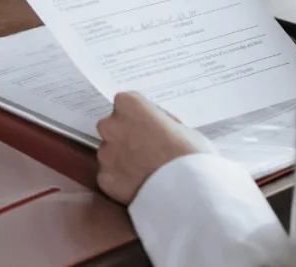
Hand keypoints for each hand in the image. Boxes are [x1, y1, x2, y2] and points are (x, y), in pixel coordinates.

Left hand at [95, 92, 215, 204]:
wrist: (188, 191)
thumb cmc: (191, 153)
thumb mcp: (181, 127)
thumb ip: (159, 123)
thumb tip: (155, 129)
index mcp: (129, 104)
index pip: (126, 105)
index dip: (139, 118)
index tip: (149, 129)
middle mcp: (110, 125)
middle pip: (113, 128)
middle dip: (125, 138)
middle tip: (146, 152)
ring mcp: (105, 153)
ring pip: (110, 154)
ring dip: (122, 161)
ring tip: (146, 173)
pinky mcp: (104, 178)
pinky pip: (111, 177)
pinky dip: (121, 182)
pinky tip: (140, 188)